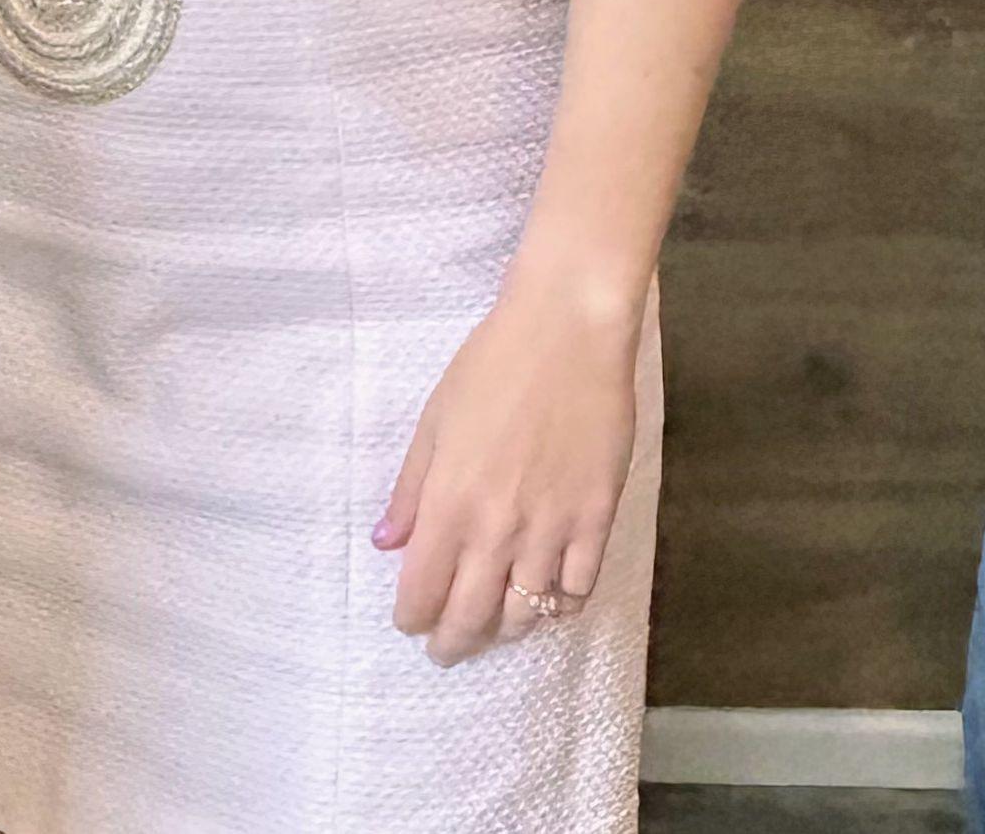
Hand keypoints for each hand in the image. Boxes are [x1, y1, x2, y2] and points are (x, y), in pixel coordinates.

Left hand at [377, 280, 639, 666]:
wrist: (568, 334)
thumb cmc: (492, 366)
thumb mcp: (435, 420)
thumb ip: (412, 489)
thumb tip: (386, 543)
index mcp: (451, 502)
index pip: (424, 588)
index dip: (413, 616)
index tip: (409, 623)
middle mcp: (499, 529)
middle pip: (473, 615)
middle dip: (453, 641)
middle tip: (445, 651)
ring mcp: (553, 530)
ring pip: (526, 613)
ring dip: (503, 630)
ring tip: (491, 631)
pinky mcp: (597, 522)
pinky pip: (578, 590)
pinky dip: (559, 608)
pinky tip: (546, 605)